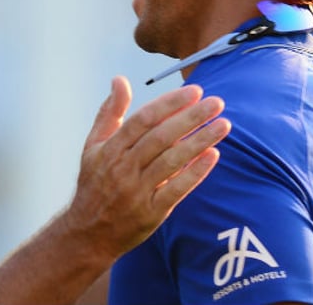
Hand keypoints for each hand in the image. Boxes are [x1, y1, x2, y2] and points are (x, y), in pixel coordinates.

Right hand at [64, 76, 228, 259]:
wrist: (88, 232)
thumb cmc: (94, 183)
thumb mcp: (93, 146)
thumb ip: (110, 112)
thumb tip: (119, 80)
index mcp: (110, 149)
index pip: (143, 119)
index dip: (170, 103)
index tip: (194, 91)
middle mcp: (122, 168)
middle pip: (162, 137)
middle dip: (191, 117)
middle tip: (217, 102)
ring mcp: (137, 191)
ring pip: (172, 161)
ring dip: (200, 141)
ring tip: (223, 125)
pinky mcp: (151, 212)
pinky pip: (177, 189)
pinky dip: (195, 172)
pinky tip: (213, 155)